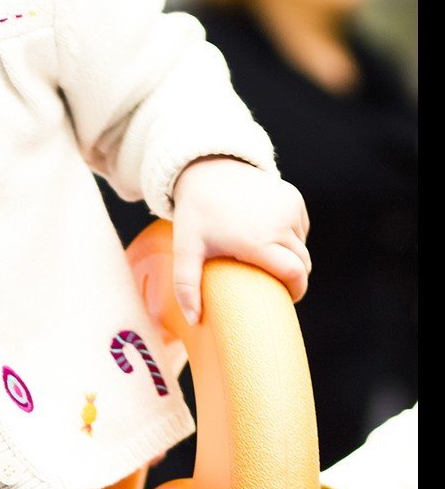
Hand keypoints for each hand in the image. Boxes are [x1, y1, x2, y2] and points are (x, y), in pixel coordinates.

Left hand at [167, 157, 310, 324]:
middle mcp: (280, 224)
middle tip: (273, 282)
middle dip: (293, 277)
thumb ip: (187, 286)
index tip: (286, 299)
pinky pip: (301, 227)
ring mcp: (290, 208)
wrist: (207, 167)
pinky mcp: (294, 197)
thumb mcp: (186, 248)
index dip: (296, 291)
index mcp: (257, 241)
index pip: (295, 274)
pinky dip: (292, 237)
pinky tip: (271, 237)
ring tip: (268, 259)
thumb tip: (195, 321)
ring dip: (292, 256)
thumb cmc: (196, 213)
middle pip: (302, 263)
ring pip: (302, 246)